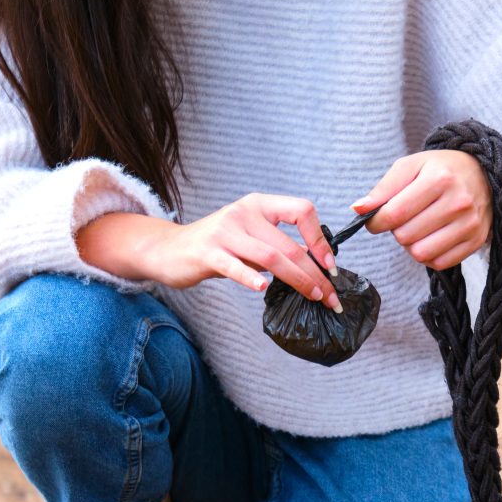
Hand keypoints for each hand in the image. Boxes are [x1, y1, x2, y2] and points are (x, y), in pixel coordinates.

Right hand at [77, 194, 340, 309]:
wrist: (170, 249)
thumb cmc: (218, 245)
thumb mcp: (252, 237)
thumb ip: (280, 245)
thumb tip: (319, 260)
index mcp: (260, 205)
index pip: (302, 209)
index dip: (320, 237)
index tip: (331, 265)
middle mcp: (244, 213)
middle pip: (289, 244)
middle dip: (315, 273)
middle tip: (331, 296)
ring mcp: (225, 232)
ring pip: (271, 257)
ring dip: (297, 279)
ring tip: (313, 296)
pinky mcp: (207, 253)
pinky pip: (234, 266)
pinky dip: (250, 278)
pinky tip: (263, 289)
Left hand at [353, 150, 492, 270]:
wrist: (484, 174)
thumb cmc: (441, 170)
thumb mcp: (411, 166)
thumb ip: (383, 188)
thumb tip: (358, 210)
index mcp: (439, 178)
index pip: (394, 214)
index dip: (376, 222)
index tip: (376, 219)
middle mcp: (458, 202)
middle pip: (405, 236)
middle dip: (397, 230)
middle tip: (405, 218)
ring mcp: (470, 224)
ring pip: (420, 253)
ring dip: (411, 244)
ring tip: (418, 228)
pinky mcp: (476, 241)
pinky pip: (438, 263)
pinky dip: (429, 254)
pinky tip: (432, 237)